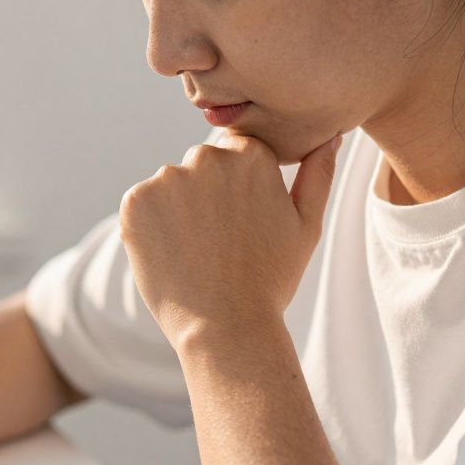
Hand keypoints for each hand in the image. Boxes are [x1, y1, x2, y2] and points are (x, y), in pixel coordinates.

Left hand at [117, 132, 341, 349]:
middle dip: (206, 194)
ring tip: (195, 251)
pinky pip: (141, 205)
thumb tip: (330, 138)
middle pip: (201, 165)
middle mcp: (207, 156)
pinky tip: (170, 254)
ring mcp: (167, 178)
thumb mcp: (306, 226)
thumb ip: (318, 175)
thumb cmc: (270, 280)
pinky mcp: (135, 202)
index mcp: (251, 154)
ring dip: (176, 209)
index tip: (240, 221)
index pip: (236, 152)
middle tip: (218, 242)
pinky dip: (149, 226)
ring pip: (169, 186)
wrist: (225, 326)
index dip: (236, 189)